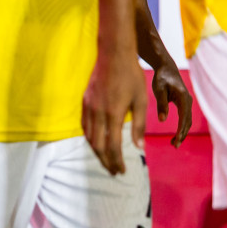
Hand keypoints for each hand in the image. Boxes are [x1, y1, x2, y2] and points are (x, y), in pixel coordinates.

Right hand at [82, 45, 146, 174]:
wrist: (113, 55)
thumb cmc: (132, 77)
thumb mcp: (141, 101)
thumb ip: (139, 126)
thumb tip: (139, 147)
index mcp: (114, 114)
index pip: (113, 145)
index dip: (117, 161)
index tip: (122, 171)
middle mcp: (98, 113)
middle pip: (98, 145)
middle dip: (106, 161)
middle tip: (113, 172)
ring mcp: (89, 107)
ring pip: (89, 137)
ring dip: (97, 152)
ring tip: (105, 160)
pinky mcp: (85, 102)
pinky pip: (85, 126)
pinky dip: (90, 138)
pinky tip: (95, 142)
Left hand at [151, 58, 194, 147]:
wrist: (166, 67)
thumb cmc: (161, 77)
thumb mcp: (159, 89)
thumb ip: (161, 103)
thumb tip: (162, 120)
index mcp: (183, 97)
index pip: (184, 117)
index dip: (181, 129)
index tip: (177, 140)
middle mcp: (188, 101)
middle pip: (188, 121)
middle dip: (182, 134)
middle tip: (174, 146)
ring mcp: (187, 103)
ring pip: (187, 121)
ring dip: (182, 133)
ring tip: (173, 143)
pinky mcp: (184, 104)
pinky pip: (184, 118)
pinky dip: (181, 128)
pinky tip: (175, 136)